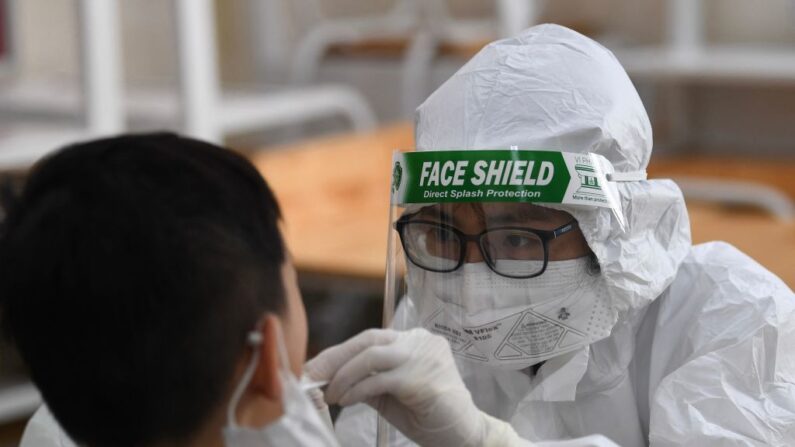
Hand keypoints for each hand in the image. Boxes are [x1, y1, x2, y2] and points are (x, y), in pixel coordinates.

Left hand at [305, 328, 524, 446]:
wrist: (462, 435)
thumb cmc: (428, 414)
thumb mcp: (391, 393)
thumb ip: (367, 380)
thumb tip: (328, 378)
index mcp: (414, 340)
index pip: (370, 338)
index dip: (339, 352)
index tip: (315, 368)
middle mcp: (420, 341)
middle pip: (368, 340)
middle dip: (335, 358)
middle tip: (312, 376)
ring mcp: (423, 357)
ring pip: (371, 355)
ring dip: (343, 375)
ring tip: (330, 395)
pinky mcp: (422, 378)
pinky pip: (379, 380)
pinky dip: (357, 390)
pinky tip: (346, 401)